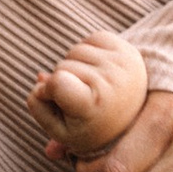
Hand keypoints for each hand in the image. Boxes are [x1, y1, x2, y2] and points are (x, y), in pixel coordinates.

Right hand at [29, 35, 150, 163]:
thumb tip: (41, 76)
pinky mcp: (126, 48)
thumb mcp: (61, 131)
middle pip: (61, 66)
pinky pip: (90, 40)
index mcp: (95, 106)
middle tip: (82, 100)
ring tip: (91, 87)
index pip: (57, 82)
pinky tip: (99, 72)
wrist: (133, 118)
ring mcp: (121, 62)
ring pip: (75, 51)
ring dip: (75, 67)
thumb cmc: (91, 127)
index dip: (48, 91)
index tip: (59, 105)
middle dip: (62, 81)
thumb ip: (40, 108)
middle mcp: (112, 82)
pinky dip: (88, 54)